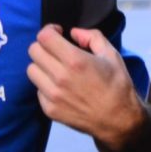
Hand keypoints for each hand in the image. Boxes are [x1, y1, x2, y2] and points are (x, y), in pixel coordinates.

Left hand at [27, 25, 142, 151]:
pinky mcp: (49, 109)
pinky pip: (37, 89)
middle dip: (44, 46)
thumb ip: (92, 37)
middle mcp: (60, 77)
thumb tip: (73, 32)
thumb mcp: (111, 55)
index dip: (49, 30)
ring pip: (31, 70)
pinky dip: (45, 85)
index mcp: (75, 61)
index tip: (58, 33)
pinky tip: (60, 86)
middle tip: (56, 50)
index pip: (44, 37)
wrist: (118, 121)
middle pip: (33, 51)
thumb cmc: (117, 86)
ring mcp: (52, 95)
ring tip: (56, 68)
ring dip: (41, 65)